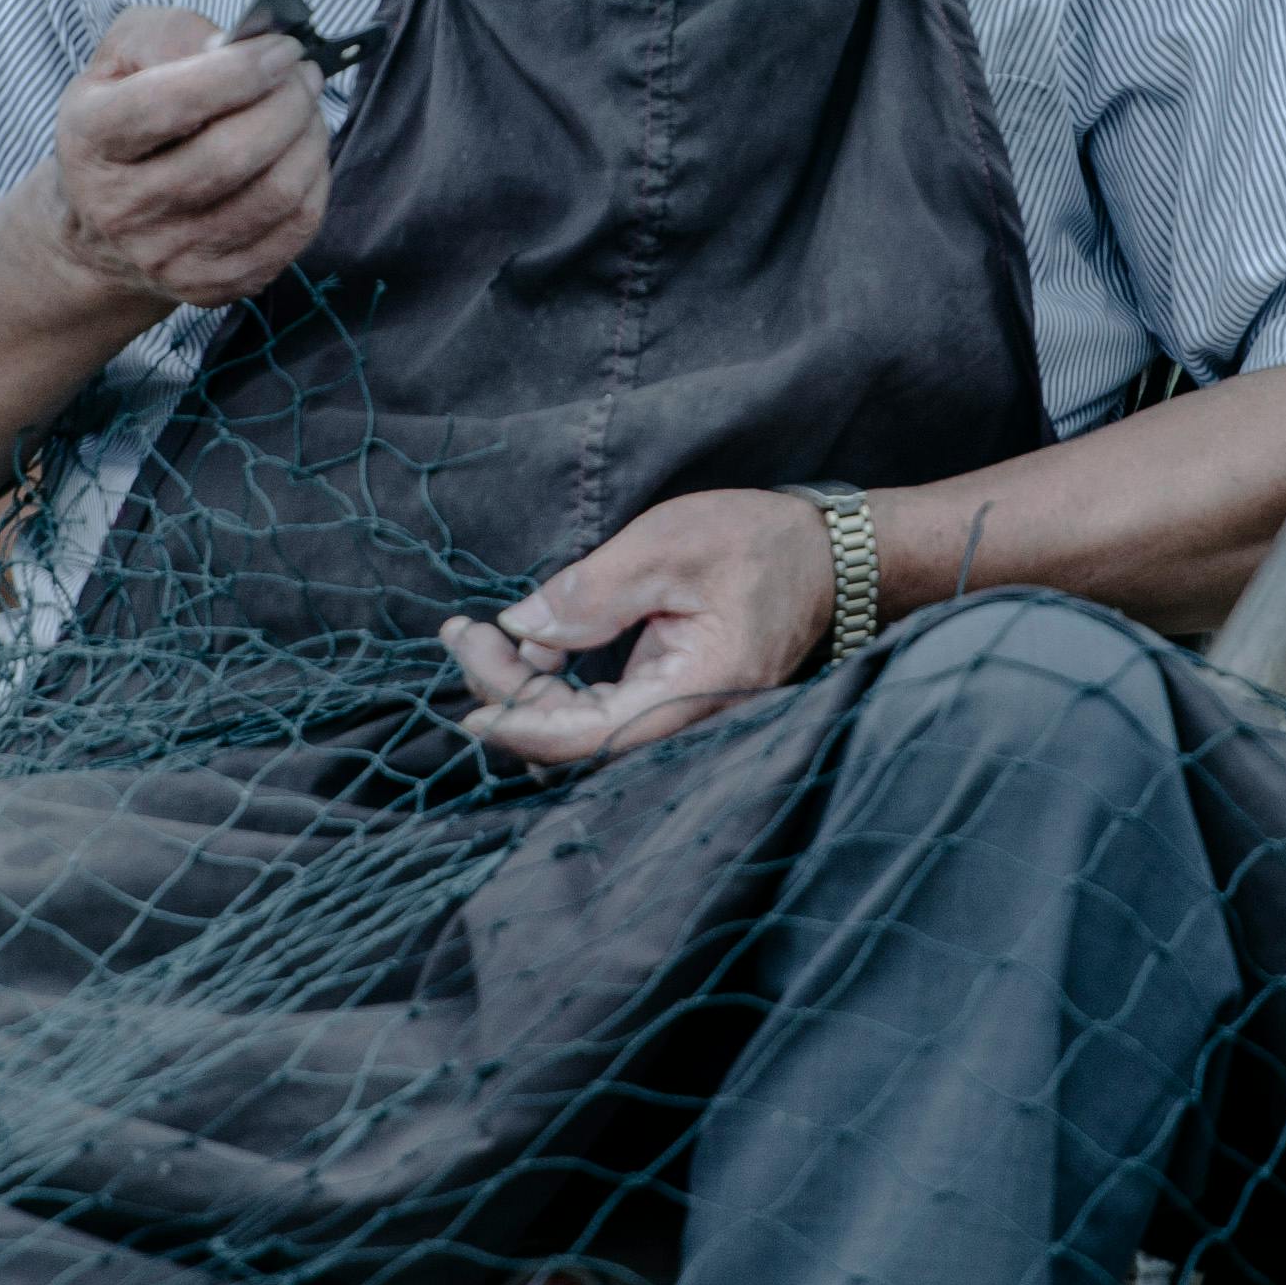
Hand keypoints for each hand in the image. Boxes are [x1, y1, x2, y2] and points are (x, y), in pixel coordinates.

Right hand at [29, 4, 330, 312]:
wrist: (97, 229)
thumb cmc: (122, 120)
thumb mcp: (120, 59)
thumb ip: (170, 35)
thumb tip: (235, 47)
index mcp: (90, 140)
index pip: (170, 104)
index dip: (240, 71)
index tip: (283, 48)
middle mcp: (121, 207)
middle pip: (231, 155)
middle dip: (288, 103)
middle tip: (305, 74)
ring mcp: (166, 256)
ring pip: (272, 195)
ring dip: (309, 139)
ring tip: (308, 109)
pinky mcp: (209, 286)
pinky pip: (291, 231)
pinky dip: (314, 182)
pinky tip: (303, 154)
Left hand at [442, 489, 837, 766]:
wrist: (827, 557)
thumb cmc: (758, 543)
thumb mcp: (668, 546)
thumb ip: (592, 593)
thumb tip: (520, 630)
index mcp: (696, 691)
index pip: (588, 738)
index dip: (518, 725)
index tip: (465, 696)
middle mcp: (688, 722)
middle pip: (572, 741)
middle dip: (504, 693)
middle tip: (458, 634)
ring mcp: (679, 718)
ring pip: (579, 733)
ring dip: (522, 692)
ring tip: (478, 636)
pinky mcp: (668, 703)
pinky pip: (597, 716)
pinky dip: (554, 687)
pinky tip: (533, 643)